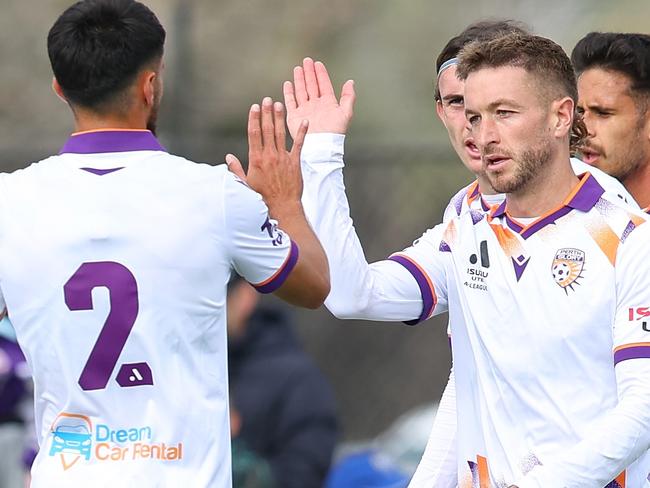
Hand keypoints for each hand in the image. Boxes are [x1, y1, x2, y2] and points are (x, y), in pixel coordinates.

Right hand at [226, 97, 307, 211]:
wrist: (282, 207)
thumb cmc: (262, 198)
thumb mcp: (245, 184)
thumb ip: (236, 169)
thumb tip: (228, 157)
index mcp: (256, 159)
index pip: (254, 134)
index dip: (254, 118)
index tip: (254, 107)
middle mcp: (269, 155)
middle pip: (267, 130)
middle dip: (267, 113)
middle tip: (267, 100)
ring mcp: (283, 158)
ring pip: (281, 133)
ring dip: (280, 118)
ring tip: (279, 105)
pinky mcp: (295, 162)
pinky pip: (299, 144)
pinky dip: (302, 132)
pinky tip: (305, 121)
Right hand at [283, 57, 354, 137]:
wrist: (320, 145)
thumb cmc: (334, 131)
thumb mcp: (346, 112)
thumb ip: (348, 97)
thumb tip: (350, 82)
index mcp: (328, 104)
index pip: (323, 85)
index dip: (321, 74)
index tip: (318, 63)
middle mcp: (315, 105)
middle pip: (311, 85)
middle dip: (309, 73)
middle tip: (306, 60)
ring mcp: (305, 110)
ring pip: (301, 91)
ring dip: (299, 80)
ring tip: (298, 68)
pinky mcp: (294, 116)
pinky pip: (290, 102)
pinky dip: (288, 93)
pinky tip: (288, 83)